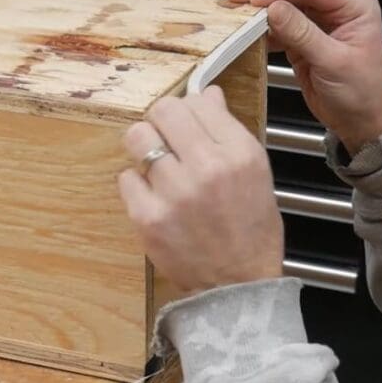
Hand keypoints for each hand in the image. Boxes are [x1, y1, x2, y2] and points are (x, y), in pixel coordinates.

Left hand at [118, 86, 283, 294]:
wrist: (237, 286)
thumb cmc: (249, 232)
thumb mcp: (256, 173)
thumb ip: (229, 130)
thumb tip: (207, 95)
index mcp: (239, 153)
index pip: (198, 101)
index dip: (189, 109)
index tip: (187, 122)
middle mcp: (208, 167)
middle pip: (163, 110)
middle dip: (162, 121)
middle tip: (167, 138)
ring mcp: (175, 192)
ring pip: (138, 137)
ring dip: (144, 146)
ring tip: (156, 164)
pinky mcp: (148, 217)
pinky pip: (125, 177)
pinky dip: (136, 183)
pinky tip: (153, 195)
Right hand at [229, 0, 381, 154]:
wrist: (362, 122)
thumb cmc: (362, 93)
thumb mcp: (333, 63)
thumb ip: (302, 34)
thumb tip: (274, 9)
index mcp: (355, 6)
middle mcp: (337, 8)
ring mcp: (318, 22)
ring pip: (284, 3)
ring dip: (260, 7)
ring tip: (236, 11)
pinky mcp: (302, 38)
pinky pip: (279, 25)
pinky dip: (262, 27)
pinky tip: (248, 31)